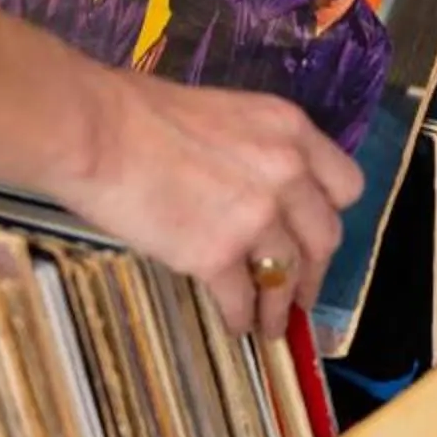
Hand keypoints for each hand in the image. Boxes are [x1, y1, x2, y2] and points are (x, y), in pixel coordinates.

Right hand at [54, 75, 363, 338]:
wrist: (91, 129)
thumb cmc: (133, 111)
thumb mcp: (218, 112)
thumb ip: (249, 150)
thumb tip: (243, 183)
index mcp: (288, 128)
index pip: (344, 184)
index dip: (329, 214)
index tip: (313, 233)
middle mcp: (286, 171)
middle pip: (325, 237)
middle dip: (314, 271)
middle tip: (299, 291)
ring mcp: (256, 216)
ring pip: (288, 276)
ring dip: (280, 306)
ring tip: (270, 325)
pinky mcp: (217, 255)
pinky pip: (241, 299)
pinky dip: (240, 317)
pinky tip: (233, 324)